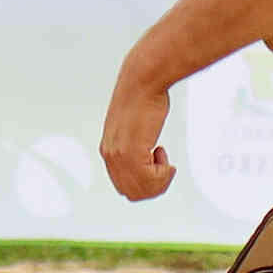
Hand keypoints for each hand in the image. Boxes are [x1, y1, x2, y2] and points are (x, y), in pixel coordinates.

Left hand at [99, 67, 176, 202]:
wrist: (142, 80)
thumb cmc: (141, 97)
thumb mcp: (132, 126)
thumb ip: (132, 144)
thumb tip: (144, 156)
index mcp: (108, 149)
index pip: (122, 185)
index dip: (143, 183)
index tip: (155, 169)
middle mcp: (111, 155)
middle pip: (131, 192)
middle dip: (153, 186)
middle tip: (163, 169)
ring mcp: (119, 154)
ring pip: (141, 190)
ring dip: (159, 181)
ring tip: (163, 160)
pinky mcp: (131, 151)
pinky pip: (149, 179)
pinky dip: (163, 173)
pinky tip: (162, 154)